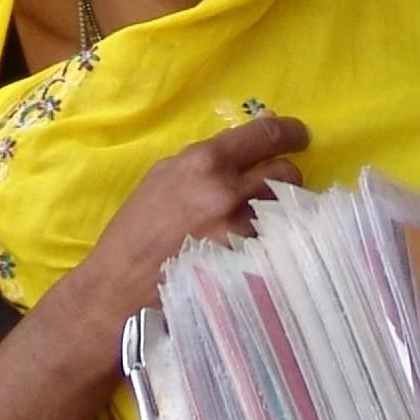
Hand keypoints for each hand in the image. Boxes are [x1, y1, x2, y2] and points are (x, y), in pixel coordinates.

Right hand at [61, 112, 309, 342]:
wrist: (120, 287)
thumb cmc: (137, 228)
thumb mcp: (164, 177)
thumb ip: (206, 160)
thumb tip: (246, 148)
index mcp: (203, 163)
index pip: (265, 136)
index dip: (289, 131)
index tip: (299, 135)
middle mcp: (227, 193)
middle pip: (286, 172)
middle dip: (285, 174)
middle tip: (275, 184)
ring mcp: (241, 233)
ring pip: (287, 209)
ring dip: (280, 210)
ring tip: (263, 218)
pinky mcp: (248, 266)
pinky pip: (277, 242)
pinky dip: (273, 239)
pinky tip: (260, 246)